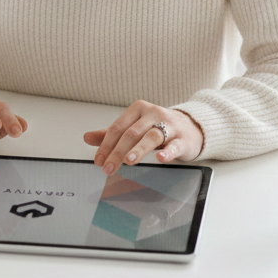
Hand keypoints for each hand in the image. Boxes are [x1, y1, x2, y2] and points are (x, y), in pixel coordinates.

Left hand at [84, 100, 203, 173]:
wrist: (190, 127)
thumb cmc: (158, 127)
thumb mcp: (134, 127)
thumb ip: (111, 133)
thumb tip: (86, 137)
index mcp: (138, 110)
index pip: (118, 127)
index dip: (106, 144)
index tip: (99, 161)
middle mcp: (153, 114)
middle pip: (132, 133)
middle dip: (118, 151)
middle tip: (108, 168)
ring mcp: (169, 125)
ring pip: (151, 136)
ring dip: (139, 149)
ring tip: (128, 161)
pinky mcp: (182, 139)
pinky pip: (174, 145)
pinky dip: (167, 151)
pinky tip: (160, 158)